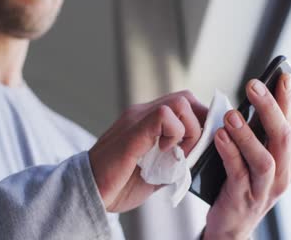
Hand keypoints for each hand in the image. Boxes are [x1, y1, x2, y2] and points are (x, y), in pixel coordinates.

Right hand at [89, 91, 207, 211]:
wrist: (89, 192)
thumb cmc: (119, 184)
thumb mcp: (156, 171)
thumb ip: (174, 161)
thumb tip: (195, 158)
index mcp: (148, 121)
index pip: (184, 105)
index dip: (200, 121)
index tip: (202, 144)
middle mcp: (142, 114)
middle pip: (186, 98)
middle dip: (199, 124)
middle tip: (191, 149)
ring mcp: (137, 119)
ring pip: (180, 102)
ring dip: (189, 130)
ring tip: (178, 152)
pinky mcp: (133, 130)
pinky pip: (164, 116)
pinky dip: (175, 134)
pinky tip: (165, 151)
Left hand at [204, 74, 290, 239]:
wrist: (232, 225)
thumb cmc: (246, 185)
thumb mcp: (264, 159)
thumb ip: (275, 136)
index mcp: (289, 162)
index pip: (290, 125)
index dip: (286, 100)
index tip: (282, 76)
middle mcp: (282, 175)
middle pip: (283, 139)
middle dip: (270, 110)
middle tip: (253, 85)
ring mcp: (264, 190)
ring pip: (264, 160)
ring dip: (248, 135)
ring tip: (232, 115)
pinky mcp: (243, 199)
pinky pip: (238, 174)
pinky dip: (230, 154)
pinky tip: (220, 137)